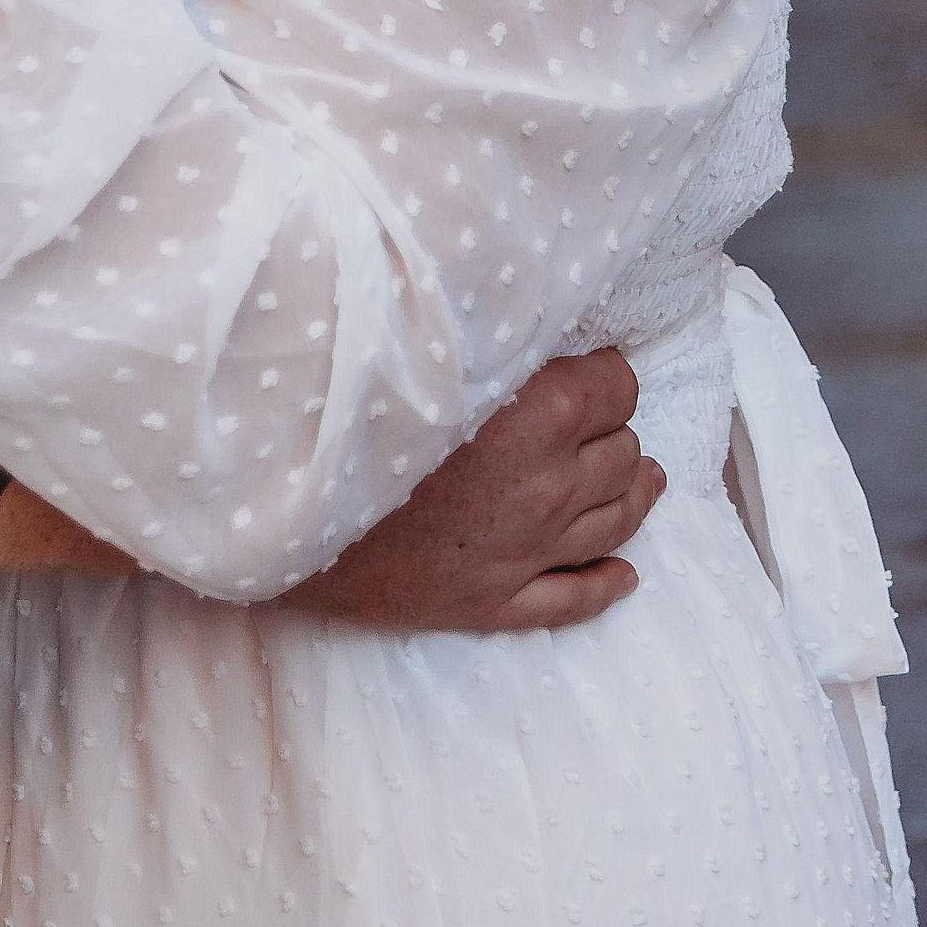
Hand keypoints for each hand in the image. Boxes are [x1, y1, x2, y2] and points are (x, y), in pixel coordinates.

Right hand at [272, 348, 662, 630]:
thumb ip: (492, 337)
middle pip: (623, 454)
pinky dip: (606, 584)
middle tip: (593, 422)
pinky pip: (573, 599)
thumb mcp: (427, 350)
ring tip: (643, 482)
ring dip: (634, 498)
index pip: (618, 386)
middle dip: (614, 433)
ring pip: (615, 523)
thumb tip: (533, 324)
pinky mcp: (493, 601)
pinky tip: (624, 575)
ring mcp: (527, 551)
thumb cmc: (349, 411)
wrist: (283, 505)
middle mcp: (550, 486)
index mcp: (540, 414)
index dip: (604, 374)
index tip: (585, 368)